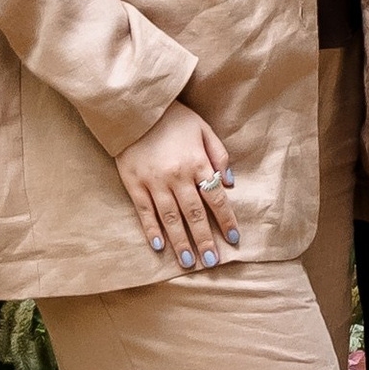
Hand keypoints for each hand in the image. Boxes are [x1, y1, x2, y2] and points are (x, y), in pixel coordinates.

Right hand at [114, 99, 238, 265]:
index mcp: (197, 162)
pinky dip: (152, 230)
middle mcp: (177, 176)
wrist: (135, 107)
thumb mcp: (203, 129)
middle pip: (194, 214)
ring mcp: (154, 182)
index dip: (226, 220)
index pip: (215, 197)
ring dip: (181, 242)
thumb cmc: (173, 117)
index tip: (234, 239)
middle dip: (205, 239)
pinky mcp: (134, 184)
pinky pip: (145, 212)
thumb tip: (230, 183)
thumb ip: (219, 155)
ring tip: (189, 262)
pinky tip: (160, 246)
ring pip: (171, 218)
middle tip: (212, 262)